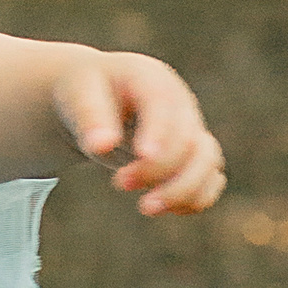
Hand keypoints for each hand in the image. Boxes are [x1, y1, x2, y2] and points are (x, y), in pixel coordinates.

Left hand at [52, 50, 225, 215]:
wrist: (95, 96)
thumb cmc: (85, 91)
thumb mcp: (77, 93)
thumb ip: (89, 116)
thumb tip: (101, 146)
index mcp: (151, 78)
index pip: (163, 104)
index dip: (159, 132)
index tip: (142, 156)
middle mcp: (179, 103)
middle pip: (189, 139)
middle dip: (159, 168)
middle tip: (118, 183)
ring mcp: (190, 129)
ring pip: (208, 161)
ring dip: (183, 190)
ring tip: (145, 208)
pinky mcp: (192, 155)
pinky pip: (209, 179)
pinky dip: (195, 198)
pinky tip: (165, 209)